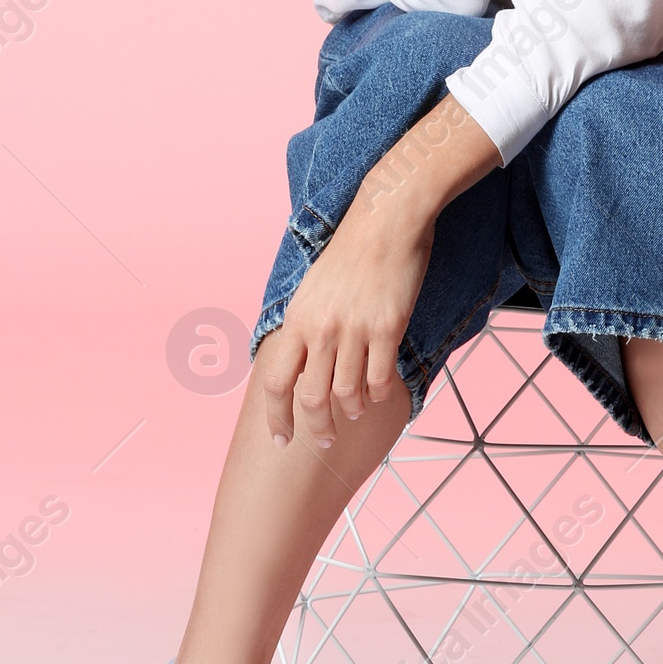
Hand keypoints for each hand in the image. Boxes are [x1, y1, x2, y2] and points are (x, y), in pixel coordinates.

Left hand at [263, 195, 434, 451]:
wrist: (386, 220)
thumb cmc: (350, 253)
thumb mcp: (311, 290)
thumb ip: (304, 328)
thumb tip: (299, 367)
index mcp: (297, 320)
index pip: (275, 383)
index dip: (276, 419)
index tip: (281, 442)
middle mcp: (321, 329)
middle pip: (311, 399)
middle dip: (316, 430)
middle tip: (324, 442)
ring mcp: (355, 330)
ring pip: (347, 394)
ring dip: (351, 411)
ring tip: (355, 412)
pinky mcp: (387, 327)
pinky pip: (380, 378)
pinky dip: (379, 394)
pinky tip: (380, 393)